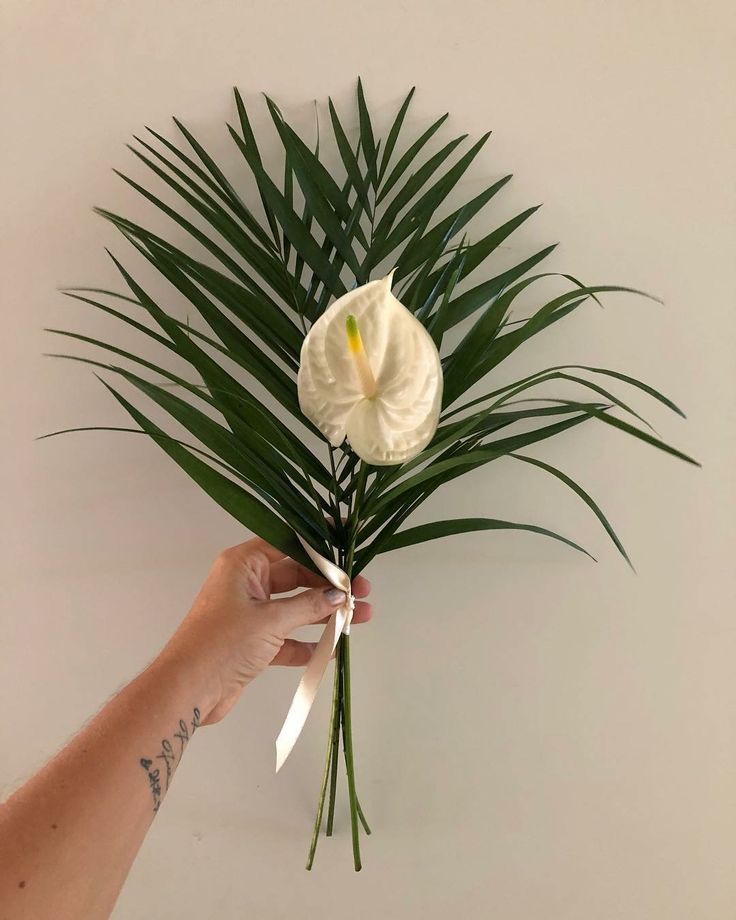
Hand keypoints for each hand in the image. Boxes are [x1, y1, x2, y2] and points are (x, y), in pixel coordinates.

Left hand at [160, 537, 371, 724]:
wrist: (186, 691)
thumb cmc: (222, 643)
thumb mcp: (270, 620)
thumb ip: (308, 606)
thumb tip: (339, 595)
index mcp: (243, 565)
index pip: (287, 542)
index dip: (319, 543)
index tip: (347, 541)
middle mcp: (247, 584)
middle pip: (296, 576)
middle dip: (329, 585)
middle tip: (363, 590)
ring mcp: (250, 614)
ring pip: (295, 607)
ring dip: (324, 613)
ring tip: (360, 616)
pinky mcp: (252, 643)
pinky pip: (287, 636)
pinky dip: (307, 641)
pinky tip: (332, 647)